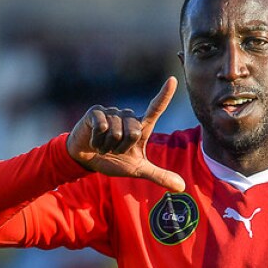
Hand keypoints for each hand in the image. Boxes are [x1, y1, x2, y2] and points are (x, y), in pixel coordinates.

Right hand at [66, 76, 185, 191]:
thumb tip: (181, 186)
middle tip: (114, 150)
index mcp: (141, 126)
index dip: (164, 95)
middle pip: (134, 132)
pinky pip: (102, 127)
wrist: (86, 158)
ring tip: (103, 146)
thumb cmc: (113, 160)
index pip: (155, 108)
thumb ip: (159, 175)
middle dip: (123, 148)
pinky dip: (98, 141)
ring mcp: (112, 112)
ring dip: (108, 146)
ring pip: (117, 132)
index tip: (173, 80)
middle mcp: (128, 115)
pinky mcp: (96, 112)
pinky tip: (94, 141)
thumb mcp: (137, 170)